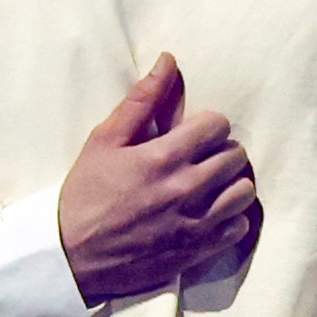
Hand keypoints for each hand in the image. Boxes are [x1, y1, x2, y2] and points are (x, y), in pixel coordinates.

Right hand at [59, 55, 257, 300]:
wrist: (72, 256)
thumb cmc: (85, 193)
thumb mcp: (104, 140)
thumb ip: (141, 100)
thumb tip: (168, 61)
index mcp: (163, 157)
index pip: (218, 125)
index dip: (208, 126)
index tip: (193, 135)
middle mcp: (185, 188)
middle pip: (236, 156)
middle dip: (221, 151)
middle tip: (200, 158)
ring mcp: (194, 222)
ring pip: (244, 191)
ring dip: (231, 183)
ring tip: (210, 184)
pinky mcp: (197, 250)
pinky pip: (239, 226)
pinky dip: (231, 217)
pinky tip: (210, 212)